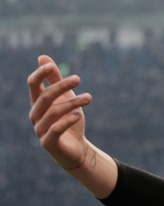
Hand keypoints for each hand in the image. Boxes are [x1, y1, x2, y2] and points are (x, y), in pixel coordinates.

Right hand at [27, 55, 92, 169]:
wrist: (76, 148)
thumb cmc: (69, 119)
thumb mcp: (66, 96)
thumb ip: (55, 78)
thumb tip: (42, 57)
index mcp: (38, 102)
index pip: (32, 85)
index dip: (39, 74)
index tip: (50, 65)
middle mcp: (35, 115)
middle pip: (44, 97)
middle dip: (61, 86)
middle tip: (78, 78)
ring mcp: (40, 130)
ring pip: (53, 112)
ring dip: (72, 103)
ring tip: (89, 97)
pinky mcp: (48, 143)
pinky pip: (55, 130)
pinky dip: (67, 120)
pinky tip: (79, 114)